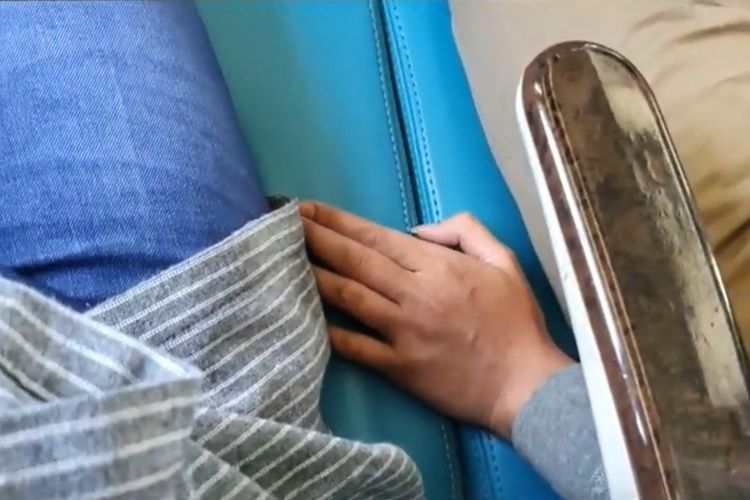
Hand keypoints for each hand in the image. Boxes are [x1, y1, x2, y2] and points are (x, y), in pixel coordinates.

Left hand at [300, 201, 571, 437]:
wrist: (526, 386)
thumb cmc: (517, 322)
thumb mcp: (504, 261)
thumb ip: (465, 231)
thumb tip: (417, 228)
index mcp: (438, 266)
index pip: (376, 236)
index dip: (337, 221)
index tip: (306, 208)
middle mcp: (415, 294)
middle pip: (355, 260)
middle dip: (315, 237)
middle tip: (281, 222)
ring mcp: (404, 332)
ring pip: (349, 296)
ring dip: (313, 275)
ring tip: (282, 259)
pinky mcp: (399, 366)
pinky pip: (356, 346)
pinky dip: (328, 331)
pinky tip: (301, 316)